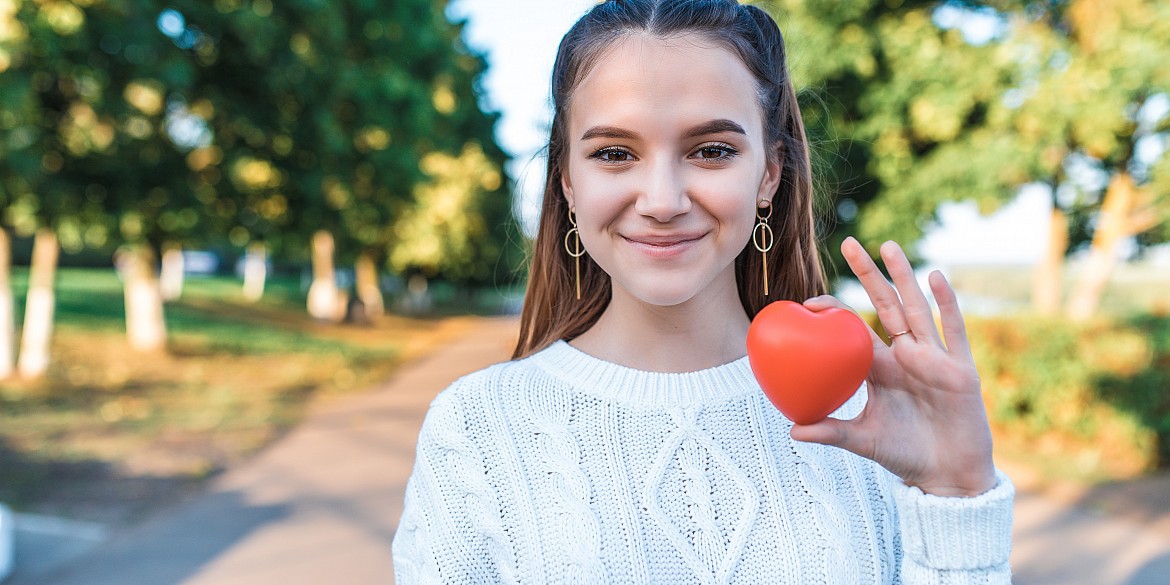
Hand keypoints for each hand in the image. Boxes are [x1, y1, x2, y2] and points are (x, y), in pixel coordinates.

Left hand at [790, 237, 996, 496]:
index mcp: (880, 368)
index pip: (854, 331)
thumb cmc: (906, 455)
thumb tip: (792, 431)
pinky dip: (946, 302)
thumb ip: (831, 432)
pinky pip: (952, 330)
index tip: (808, 300)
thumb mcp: (863, 441)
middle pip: (884, 305)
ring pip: (916, 308)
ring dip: (903, 276)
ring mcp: (933, 357)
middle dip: (868, 274)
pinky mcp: (959, 367)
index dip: (835, 313)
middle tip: (848, 242)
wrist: (948, 473)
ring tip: (887, 245)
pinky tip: (936, 276)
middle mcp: (906, 355)